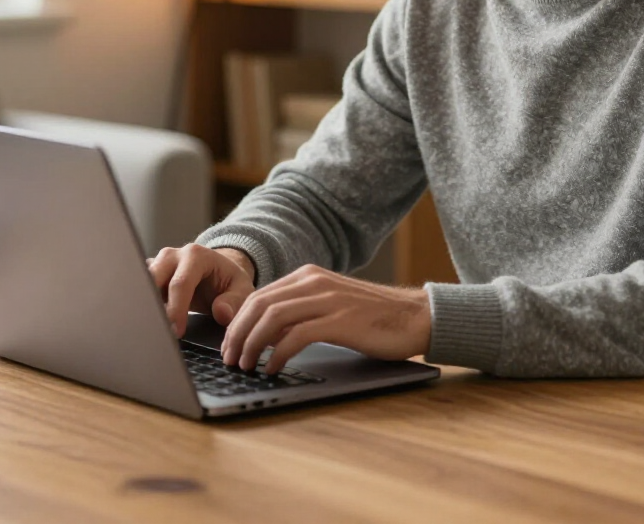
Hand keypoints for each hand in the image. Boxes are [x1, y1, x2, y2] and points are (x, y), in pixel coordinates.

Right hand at [147, 243, 255, 338]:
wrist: (217, 272)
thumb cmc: (228, 282)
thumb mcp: (241, 289)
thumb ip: (234, 301)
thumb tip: (221, 313)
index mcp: (196, 255)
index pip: (180, 284)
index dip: (176, 310)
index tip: (176, 332)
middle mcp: (173, 255)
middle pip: (153, 280)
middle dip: (153, 307)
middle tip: (157, 333)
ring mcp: (157, 263)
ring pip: (141, 284)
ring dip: (142, 307)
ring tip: (148, 330)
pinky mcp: (148, 274)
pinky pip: (137, 288)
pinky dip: (138, 304)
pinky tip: (141, 322)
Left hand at [222, 265, 431, 374]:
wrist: (415, 316)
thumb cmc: (373, 317)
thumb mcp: (330, 305)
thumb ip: (300, 311)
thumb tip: (265, 333)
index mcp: (309, 275)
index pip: (259, 295)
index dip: (237, 322)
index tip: (228, 345)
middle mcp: (315, 281)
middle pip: (259, 305)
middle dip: (237, 334)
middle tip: (229, 359)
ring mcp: (328, 299)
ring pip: (272, 318)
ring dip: (251, 344)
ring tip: (245, 366)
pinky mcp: (340, 321)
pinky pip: (296, 336)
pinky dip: (277, 354)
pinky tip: (272, 368)